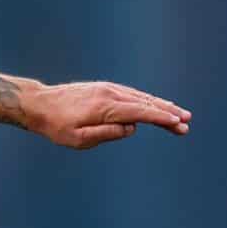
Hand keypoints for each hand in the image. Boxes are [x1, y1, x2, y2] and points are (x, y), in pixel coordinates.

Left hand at [23, 80, 190, 148]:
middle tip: (187, 123)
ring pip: (141, 98)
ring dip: (162, 106)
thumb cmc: (55, 126)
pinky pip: (133, 95)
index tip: (178, 123)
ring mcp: (109, 89)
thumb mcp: (76, 139)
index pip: (139, 113)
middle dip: (168, 113)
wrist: (39, 104)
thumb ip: (105, 134)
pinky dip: (148, 101)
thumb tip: (131, 129)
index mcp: (105, 108)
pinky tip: (158, 105)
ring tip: (180, 115)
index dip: (160, 118)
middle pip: (146, 103)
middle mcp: (110, 94)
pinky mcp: (106, 88)